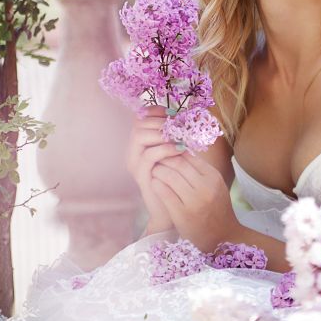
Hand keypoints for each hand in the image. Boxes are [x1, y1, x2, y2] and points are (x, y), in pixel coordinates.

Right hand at [125, 106, 176, 233]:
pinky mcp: (141, 175)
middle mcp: (134, 151)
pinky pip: (149, 155)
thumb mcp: (177, 153)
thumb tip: (186, 116)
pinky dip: (165, 149)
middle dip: (161, 121)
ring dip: (162, 133)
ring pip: (140, 136)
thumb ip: (176, 136)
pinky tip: (180, 149)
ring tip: (180, 136)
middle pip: (139, 124)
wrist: (172, 208)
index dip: (156, 111)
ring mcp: (135, 163)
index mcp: (141, 143)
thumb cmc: (177, 179)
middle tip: (179, 124)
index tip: (174, 113)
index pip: (141, 117)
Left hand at [148, 149, 238, 250]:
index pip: (189, 156)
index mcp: (213, 177)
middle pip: (178, 163)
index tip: (166, 152)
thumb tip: (182, 148)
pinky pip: (164, 192)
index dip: (174, 151)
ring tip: (154, 171)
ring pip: (169, 176)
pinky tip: (154, 184)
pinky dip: (156, 185)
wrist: (222, 237)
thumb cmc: (216, 208)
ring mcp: (193, 201)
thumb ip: (201, 169)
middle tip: (156, 159)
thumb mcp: (215, 185)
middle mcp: (205, 187)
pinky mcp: (181, 214)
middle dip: (164, 159)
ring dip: (158, 171)